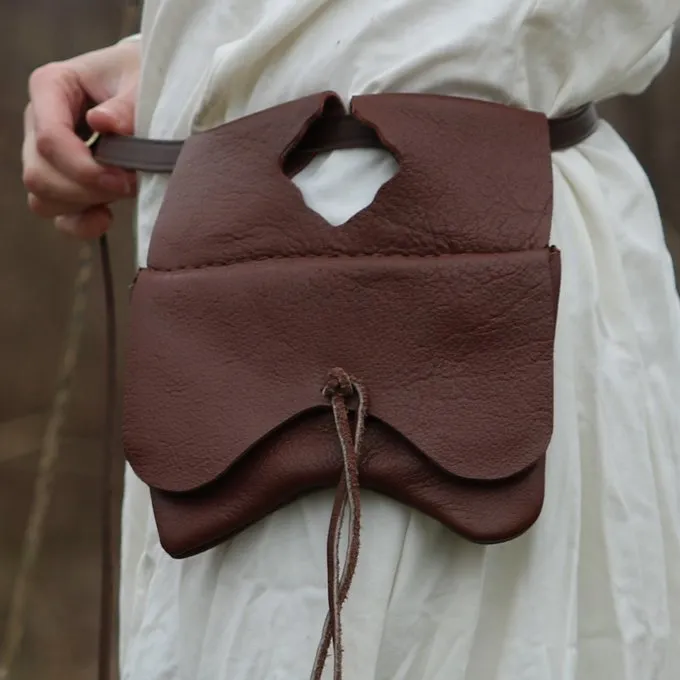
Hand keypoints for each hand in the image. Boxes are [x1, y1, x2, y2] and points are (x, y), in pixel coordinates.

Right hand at [22, 40, 140, 238]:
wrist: (152, 85)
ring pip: (42, 198)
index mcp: (51, 87)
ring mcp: (48, 155)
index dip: (84, 168)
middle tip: (129, 184)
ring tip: (123, 190)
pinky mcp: (65, 182)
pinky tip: (106, 218)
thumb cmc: (142, 75)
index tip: (124, 178)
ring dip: (84, 204)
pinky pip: (57, 216)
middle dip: (85, 189)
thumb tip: (101, 122)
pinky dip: (80, 224)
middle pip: (39, 174)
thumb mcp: (140, 79)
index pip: (48, 138)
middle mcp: (40, 121)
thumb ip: (126, 104)